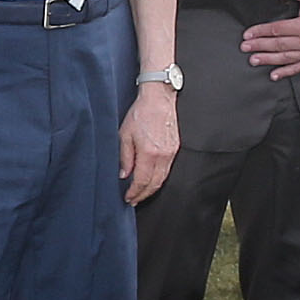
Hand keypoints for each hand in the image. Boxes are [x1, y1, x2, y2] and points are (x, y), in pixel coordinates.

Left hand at [120, 79, 179, 203]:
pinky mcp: (175, 149)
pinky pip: (167, 170)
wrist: (158, 99)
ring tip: (141, 193)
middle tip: (133, 200)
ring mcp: (171, 153)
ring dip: (151, 189)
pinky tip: (151, 180)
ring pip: (162, 179)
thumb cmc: (140, 113)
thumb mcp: (125, 135)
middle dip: (143, 195)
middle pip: (154, 184)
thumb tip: (124, 175)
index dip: (134, 192)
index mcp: (149, 153)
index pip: (142, 181)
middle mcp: (163, 156)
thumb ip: (125, 158)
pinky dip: (158, 179)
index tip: (128, 198)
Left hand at [244, 0, 299, 77]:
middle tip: (246, 47)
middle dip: (259, 46)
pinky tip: (274, 74)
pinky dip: (285, 72)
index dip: (261, 31)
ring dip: (268, 60)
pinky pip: (298, 67)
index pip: (277, 29)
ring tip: (254, 60)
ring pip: (285, 58)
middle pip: (278, 44)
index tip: (249, 34)